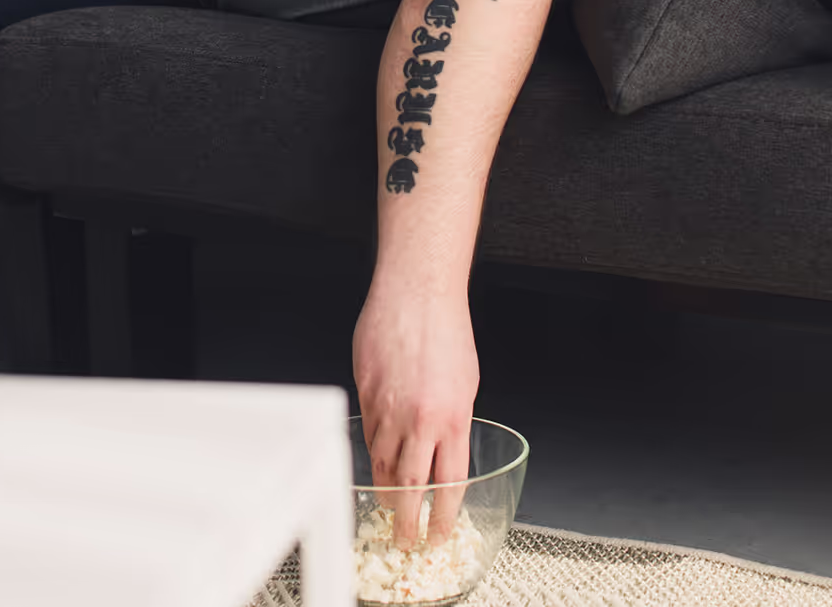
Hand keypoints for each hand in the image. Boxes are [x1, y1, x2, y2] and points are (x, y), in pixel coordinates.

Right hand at [353, 283, 479, 549]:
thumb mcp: (466, 384)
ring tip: (387, 502)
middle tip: (404, 538)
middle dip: (406, 519)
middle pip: (409, 485)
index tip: (438, 533)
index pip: (448, 484)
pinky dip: (371, 448)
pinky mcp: (365, 392)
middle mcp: (420, 419)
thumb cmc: (446, 330)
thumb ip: (453, 421)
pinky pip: (366, 432)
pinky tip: (375, 456)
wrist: (417, 293)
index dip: (442, 516)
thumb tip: (442, 447)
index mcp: (453, 418)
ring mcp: (388, 407)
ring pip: (381, 462)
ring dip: (384, 487)